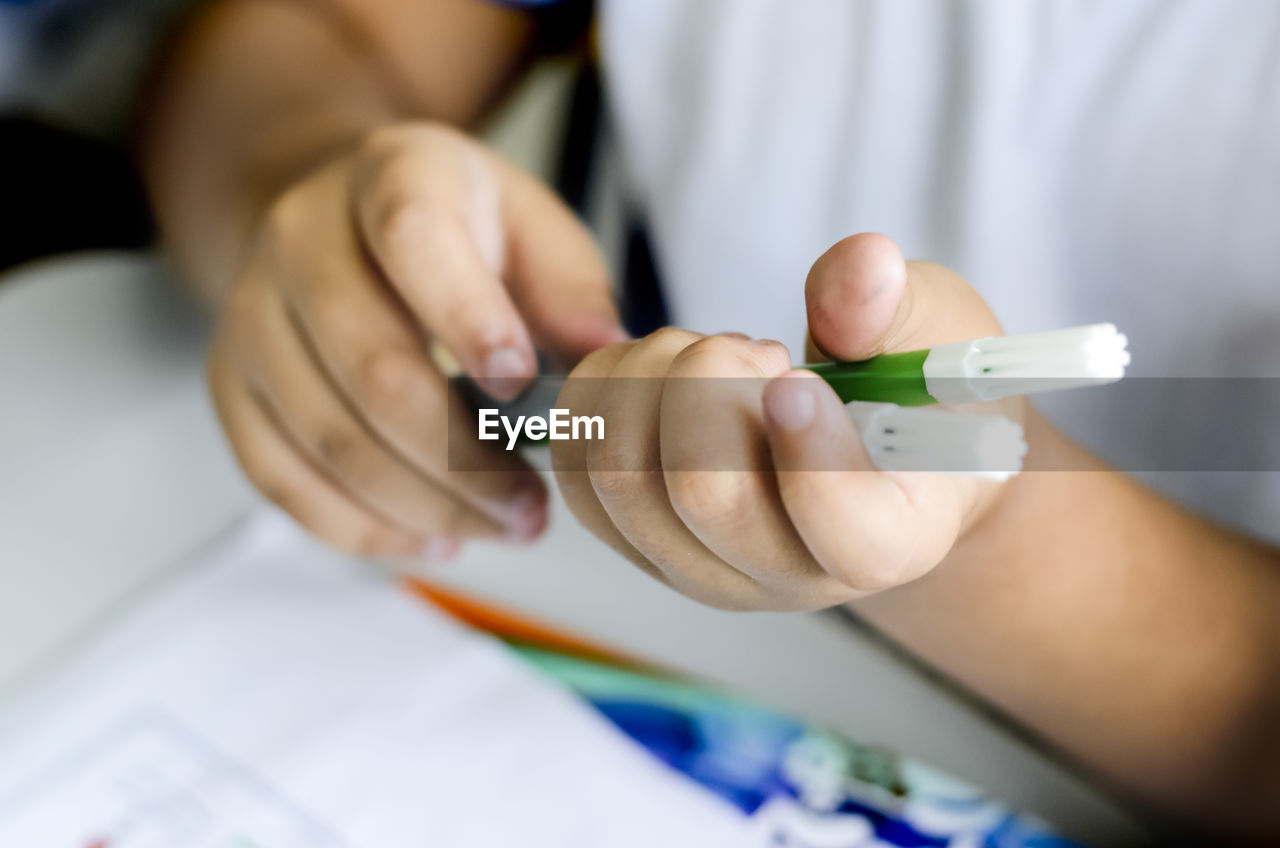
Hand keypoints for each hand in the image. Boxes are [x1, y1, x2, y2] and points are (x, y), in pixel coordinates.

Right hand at [207, 122, 625, 559]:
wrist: (337, 220)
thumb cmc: (455, 232)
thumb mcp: (531, 226)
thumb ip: (571, 289)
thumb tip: (607, 364)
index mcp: (389, 174)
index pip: (413, 238)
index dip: (468, 318)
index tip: (524, 388)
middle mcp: (299, 238)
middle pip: (370, 364)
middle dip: (463, 456)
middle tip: (532, 506)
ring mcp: (252, 315)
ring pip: (327, 436)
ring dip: (425, 506)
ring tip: (503, 527)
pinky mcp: (230, 384)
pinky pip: (282, 479)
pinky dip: (365, 527)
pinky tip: (434, 536)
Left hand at [552, 233, 1020, 610]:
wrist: (868, 451)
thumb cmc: (913, 397)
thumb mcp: (936, 337)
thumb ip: (897, 307)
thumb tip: (859, 268)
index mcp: (890, 540)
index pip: (845, 532)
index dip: (810, 450)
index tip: (791, 376)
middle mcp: (788, 578)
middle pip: (704, 494)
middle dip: (710, 383)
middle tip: (756, 352)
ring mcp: (702, 567)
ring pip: (622, 477)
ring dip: (651, 378)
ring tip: (712, 359)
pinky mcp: (635, 540)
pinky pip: (576, 468)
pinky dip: (600, 391)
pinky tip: (655, 368)